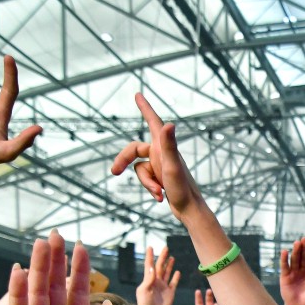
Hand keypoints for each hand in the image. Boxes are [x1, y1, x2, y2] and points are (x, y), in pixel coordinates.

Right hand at [7, 232, 117, 304]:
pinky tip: (20, 271)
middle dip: (57, 261)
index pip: (77, 293)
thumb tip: (110, 304)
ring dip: (39, 269)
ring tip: (41, 244)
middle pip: (55, 287)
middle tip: (58, 234)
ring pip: (38, 294)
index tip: (83, 248)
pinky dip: (20, 292)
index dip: (80, 271)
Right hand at [110, 93, 203, 218]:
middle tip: (114, 172)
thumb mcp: (172, 166)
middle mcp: (162, 152)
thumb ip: (169, 145)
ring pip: (139, 168)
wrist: (190, 210)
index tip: (138, 94)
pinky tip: (160, 197)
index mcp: (164, 146)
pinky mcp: (160, 176)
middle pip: (134, 149)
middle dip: (123, 160)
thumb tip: (169, 124)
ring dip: (145, 182)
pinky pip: (146, 178)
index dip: (145, 108)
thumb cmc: (183, 189)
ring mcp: (161, 165)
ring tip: (158, 193)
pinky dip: (149, 188)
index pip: (153, 121)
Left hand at [135, 245, 179, 304]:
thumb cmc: (145, 304)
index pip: (149, 265)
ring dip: (169, 265)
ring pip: (167, 273)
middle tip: (166, 248)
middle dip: (163, 257)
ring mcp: (163, 287)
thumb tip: (152, 267)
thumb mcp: (144, 290)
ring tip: (171, 257)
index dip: (150, 256)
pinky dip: (176, 277)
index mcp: (148, 280)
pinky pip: (173, 282)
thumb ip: (149, 279)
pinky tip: (177, 272)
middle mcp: (156, 281)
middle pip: (160, 266)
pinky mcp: (170, 292)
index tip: (150, 247)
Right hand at [279, 237, 304, 304]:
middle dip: (304, 248)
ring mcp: (293, 273)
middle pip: (303, 257)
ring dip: (296, 251)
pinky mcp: (285, 277)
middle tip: (304, 239)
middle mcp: (302, 271)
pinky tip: (285, 251)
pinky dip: (285, 259)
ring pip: (295, 260)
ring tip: (297, 243)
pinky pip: (285, 266)